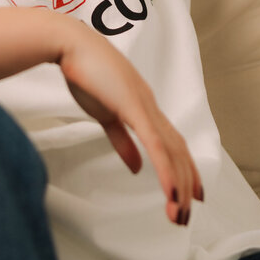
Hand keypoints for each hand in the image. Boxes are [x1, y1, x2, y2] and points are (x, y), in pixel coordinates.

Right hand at [57, 20, 202, 225]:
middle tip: (186, 215)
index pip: (173, 143)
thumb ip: (121, 139)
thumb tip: (136, 166)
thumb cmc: (84, 72)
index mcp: (144, 107)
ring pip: (171, 151)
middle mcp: (151, 106)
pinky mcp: (133, 107)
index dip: (185, 169)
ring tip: (179, 213)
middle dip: (186, 184)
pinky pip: (155, 144)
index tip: (191, 194)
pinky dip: (166, 170)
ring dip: (178, 184)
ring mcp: (144, 105)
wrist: (68, 44)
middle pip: (178, 150)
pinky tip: (171, 192)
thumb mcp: (104, 113)